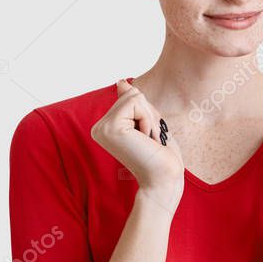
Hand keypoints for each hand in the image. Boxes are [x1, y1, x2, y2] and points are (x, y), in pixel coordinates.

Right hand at [91, 79, 184, 198]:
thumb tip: (121, 82)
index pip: (130, 98)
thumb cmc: (161, 155)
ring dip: (149, 118)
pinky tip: (145, 140)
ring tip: (147, 140)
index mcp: (105, 127)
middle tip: (149, 140)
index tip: (147, 138)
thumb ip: (132, 103)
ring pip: (134, 97)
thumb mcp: (147, 122)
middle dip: (148, 114)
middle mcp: (99, 128)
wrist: (163, 179)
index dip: (147, 114)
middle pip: (132, 94)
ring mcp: (102, 128)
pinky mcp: (111, 128)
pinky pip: (136, 103)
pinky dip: (148, 120)